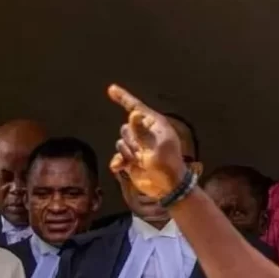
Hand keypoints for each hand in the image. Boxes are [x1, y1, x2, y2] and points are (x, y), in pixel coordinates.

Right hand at [107, 84, 186, 198]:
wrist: (167, 188)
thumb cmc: (167, 164)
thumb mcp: (155, 147)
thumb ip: (142, 131)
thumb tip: (134, 113)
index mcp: (154, 125)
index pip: (136, 107)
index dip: (123, 98)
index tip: (111, 89)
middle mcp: (145, 133)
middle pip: (125, 128)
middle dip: (130, 140)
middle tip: (143, 152)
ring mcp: (138, 147)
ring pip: (121, 142)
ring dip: (127, 153)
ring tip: (140, 161)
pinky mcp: (131, 159)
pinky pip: (118, 156)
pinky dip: (118, 162)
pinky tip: (120, 167)